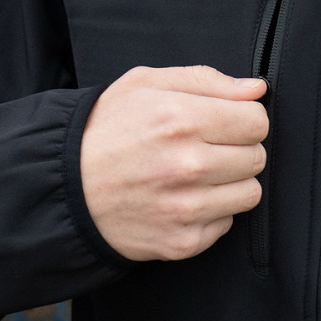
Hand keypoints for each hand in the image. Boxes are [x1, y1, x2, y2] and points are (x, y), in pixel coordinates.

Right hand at [80, 65, 268, 260]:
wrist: (63, 190)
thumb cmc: (104, 131)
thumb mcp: (144, 85)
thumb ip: (205, 80)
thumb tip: (256, 89)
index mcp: (182, 119)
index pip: (257, 121)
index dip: (244, 119)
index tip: (226, 123)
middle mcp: (188, 165)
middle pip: (257, 157)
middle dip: (239, 149)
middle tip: (206, 149)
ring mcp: (187, 208)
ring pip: (251, 193)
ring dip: (231, 183)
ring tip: (197, 175)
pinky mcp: (184, 241)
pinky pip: (227, 223)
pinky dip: (212, 212)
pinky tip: (183, 199)